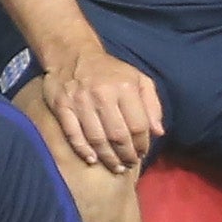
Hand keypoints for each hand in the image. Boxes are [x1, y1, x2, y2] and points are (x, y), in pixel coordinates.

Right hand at [33, 43, 162, 172]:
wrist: (72, 54)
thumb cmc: (110, 72)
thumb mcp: (138, 80)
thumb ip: (152, 105)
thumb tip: (158, 132)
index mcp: (125, 87)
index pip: (138, 126)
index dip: (142, 144)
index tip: (142, 153)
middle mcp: (103, 95)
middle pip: (118, 135)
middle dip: (126, 155)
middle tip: (129, 164)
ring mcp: (80, 101)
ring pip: (97, 138)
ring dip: (108, 158)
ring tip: (115, 167)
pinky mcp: (62, 106)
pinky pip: (73, 133)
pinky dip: (83, 150)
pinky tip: (92, 160)